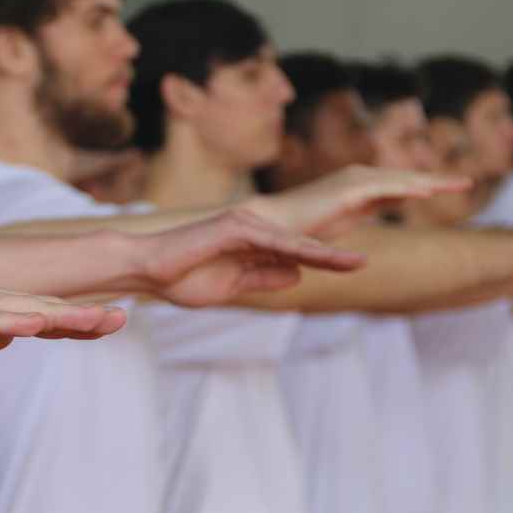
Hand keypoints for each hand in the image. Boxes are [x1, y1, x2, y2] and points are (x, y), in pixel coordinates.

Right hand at [134, 208, 364, 306]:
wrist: (148, 269)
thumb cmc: (183, 278)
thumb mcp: (232, 286)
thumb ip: (263, 278)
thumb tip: (297, 276)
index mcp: (253, 246)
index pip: (297, 256)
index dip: (326, 262)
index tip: (356, 268)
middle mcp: (252, 230)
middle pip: (302, 246)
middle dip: (334, 255)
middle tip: (365, 263)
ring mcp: (243, 226)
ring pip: (292, 243)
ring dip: (324, 254)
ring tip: (356, 263)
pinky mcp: (232, 228)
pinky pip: (270, 242)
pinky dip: (295, 251)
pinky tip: (318, 258)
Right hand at [246, 165, 470, 238]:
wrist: (273, 225)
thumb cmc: (304, 227)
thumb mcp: (345, 220)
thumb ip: (367, 212)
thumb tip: (381, 222)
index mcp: (361, 187)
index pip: (402, 184)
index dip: (428, 184)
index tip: (454, 187)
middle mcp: (360, 178)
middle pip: (407, 178)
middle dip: (437, 179)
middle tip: (467, 181)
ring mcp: (353, 182)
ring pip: (400, 181)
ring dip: (429, 181)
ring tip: (457, 185)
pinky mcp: (347, 192)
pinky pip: (383, 189)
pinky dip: (406, 189)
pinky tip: (427, 192)